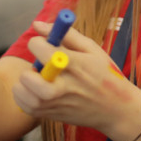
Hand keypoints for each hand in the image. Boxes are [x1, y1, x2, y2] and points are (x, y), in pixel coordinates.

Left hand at [12, 21, 140, 140]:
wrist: (117, 108)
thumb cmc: (105, 74)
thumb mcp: (92, 49)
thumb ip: (65, 35)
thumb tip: (37, 24)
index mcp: (75, 65)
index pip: (43, 51)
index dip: (39, 43)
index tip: (44, 45)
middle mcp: (65, 87)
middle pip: (32, 79)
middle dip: (29, 69)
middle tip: (38, 68)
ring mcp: (58, 104)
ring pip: (26, 96)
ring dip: (23, 85)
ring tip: (36, 79)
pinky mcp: (53, 116)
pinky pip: (27, 108)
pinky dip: (24, 98)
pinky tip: (34, 91)